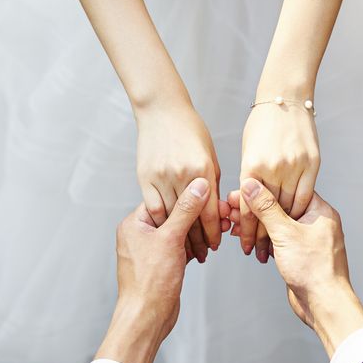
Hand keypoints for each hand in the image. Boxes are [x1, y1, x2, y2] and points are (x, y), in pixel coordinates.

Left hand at [98, 178, 229, 362]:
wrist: (147, 317)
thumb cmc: (150, 282)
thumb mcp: (171, 239)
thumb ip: (186, 210)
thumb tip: (199, 186)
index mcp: (134, 224)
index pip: (164, 199)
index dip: (187, 196)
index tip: (208, 193)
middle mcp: (139, 235)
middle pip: (172, 215)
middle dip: (195, 216)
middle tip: (217, 213)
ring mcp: (150, 251)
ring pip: (178, 233)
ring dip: (197, 233)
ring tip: (216, 231)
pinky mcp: (161, 265)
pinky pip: (179, 248)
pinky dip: (193, 247)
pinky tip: (207, 247)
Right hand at [135, 102, 222, 263]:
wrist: (162, 109)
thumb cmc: (190, 129)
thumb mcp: (210, 156)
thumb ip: (213, 184)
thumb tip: (217, 210)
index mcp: (203, 170)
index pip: (209, 212)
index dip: (213, 233)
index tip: (215, 245)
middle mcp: (183, 175)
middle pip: (190, 219)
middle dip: (197, 240)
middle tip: (202, 253)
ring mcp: (161, 177)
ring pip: (170, 217)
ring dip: (177, 235)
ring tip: (185, 247)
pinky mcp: (145, 177)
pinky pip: (153, 208)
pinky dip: (160, 222)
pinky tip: (165, 230)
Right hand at [229, 179, 362, 356]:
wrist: (324, 303)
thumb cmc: (314, 270)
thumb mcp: (285, 233)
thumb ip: (266, 208)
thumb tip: (251, 186)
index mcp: (320, 211)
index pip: (288, 190)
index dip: (263, 190)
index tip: (242, 190)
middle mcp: (316, 223)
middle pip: (281, 208)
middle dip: (255, 210)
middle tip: (232, 208)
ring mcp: (308, 240)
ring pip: (278, 226)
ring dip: (256, 226)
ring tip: (234, 225)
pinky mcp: (301, 255)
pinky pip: (279, 241)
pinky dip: (264, 240)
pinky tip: (248, 241)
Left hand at [238, 100, 319, 262]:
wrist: (287, 98)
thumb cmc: (262, 124)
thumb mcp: (247, 151)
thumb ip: (248, 178)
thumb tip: (244, 205)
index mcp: (251, 165)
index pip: (248, 208)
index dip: (247, 230)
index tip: (245, 246)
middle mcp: (273, 168)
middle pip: (269, 213)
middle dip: (264, 235)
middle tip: (260, 252)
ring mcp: (295, 165)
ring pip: (289, 207)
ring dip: (283, 227)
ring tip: (277, 243)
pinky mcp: (313, 163)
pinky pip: (306, 195)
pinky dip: (299, 211)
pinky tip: (294, 221)